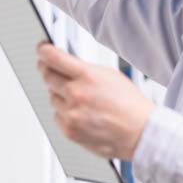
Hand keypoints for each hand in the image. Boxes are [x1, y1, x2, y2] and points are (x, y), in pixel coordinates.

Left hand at [36, 42, 154, 160]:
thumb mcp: (109, 75)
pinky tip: (81, 113)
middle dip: (48, 70)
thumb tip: (63, 63)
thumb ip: (84, 69)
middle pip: (47, 75)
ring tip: (80, 99)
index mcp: (86, 76)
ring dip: (60, 95)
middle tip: (51, 70)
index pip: (52, 57)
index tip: (42, 49)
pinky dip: (64, 113)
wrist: (140, 133)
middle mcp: (76, 93)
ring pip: (52, 97)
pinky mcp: (69, 130)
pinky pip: (57, 116)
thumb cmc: (129, 104)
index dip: (43, 51)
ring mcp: (71, 113)